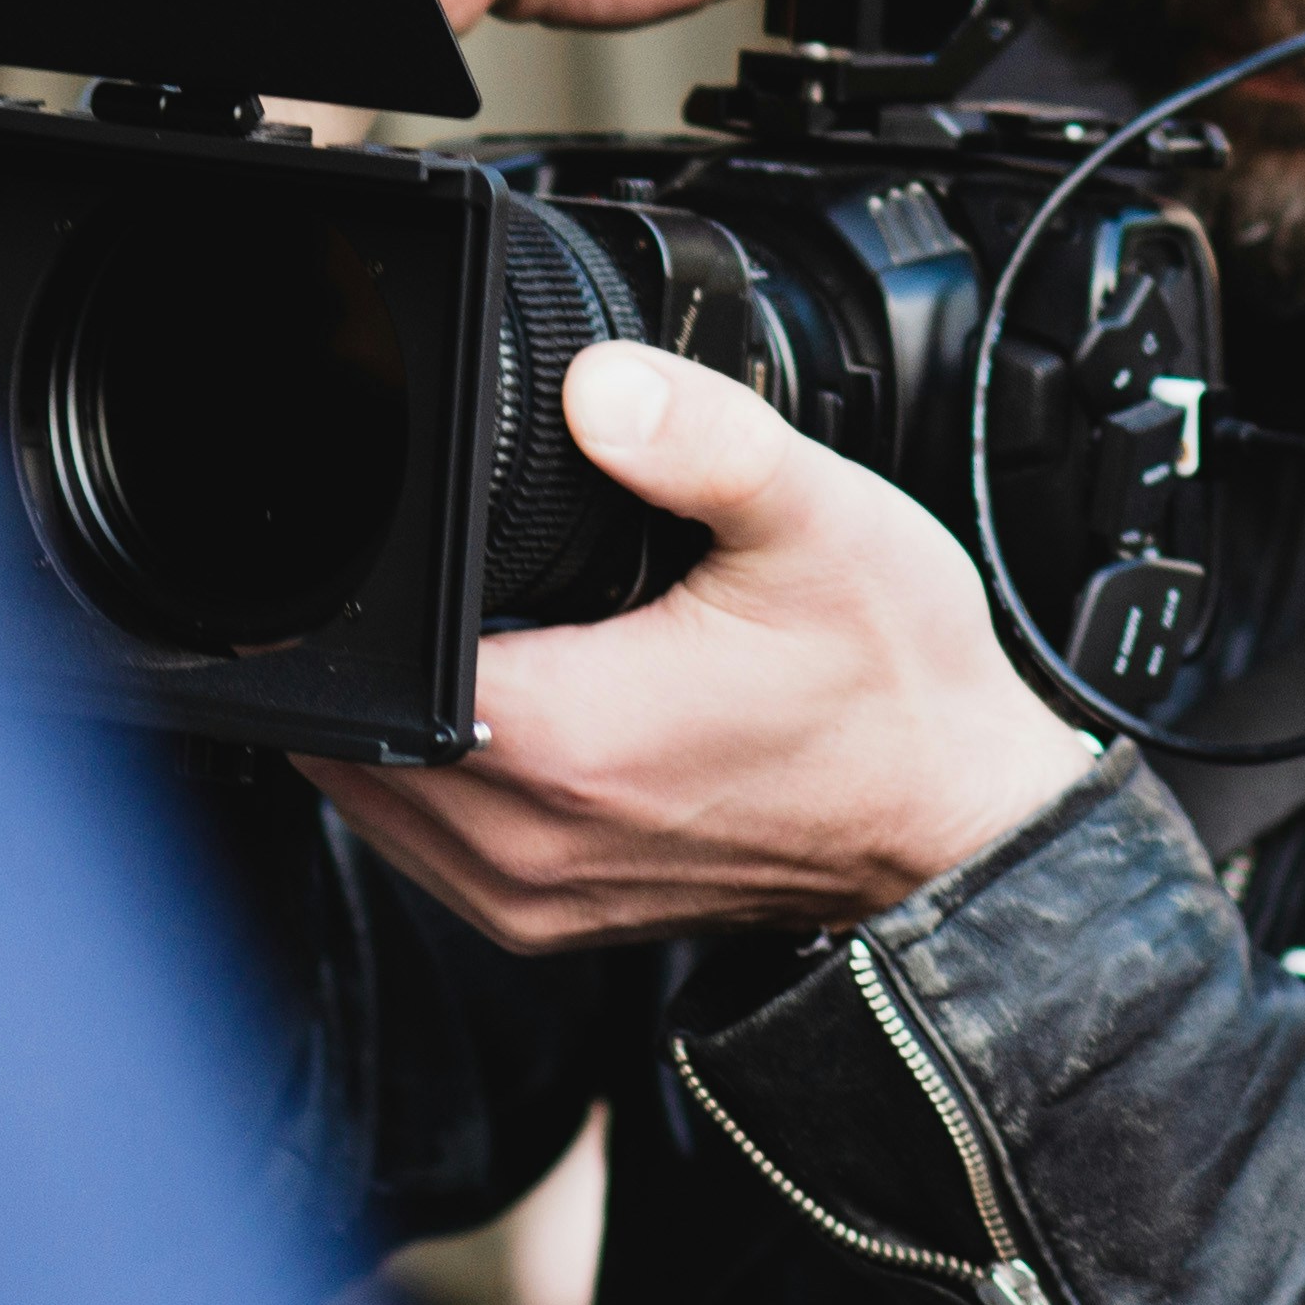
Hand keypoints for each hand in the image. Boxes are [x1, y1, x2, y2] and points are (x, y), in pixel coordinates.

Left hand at [300, 342, 1105, 948]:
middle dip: (361, 640)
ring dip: (384, 712)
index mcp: (565, 740)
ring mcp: (528, 896)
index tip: (369, 528)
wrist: (960, 824)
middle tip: (414, 563)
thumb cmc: (897, 691)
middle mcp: (524, 839)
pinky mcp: (546, 920)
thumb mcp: (820, 523)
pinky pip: (418, 842)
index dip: (344, 584)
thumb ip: (704, 439)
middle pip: (346, 727)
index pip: (363, 661)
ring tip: (445, 628)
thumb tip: (596, 384)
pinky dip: (422, 772)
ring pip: (366, 793)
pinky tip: (482, 705)